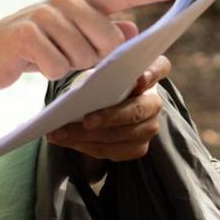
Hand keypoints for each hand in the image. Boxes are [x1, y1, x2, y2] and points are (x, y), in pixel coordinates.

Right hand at [0, 0, 180, 92]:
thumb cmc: (32, 48)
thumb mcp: (69, 37)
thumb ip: (100, 31)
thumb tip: (132, 30)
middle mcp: (66, 0)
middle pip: (109, 41)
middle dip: (97, 60)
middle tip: (72, 58)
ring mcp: (46, 14)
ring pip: (84, 57)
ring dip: (69, 67)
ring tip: (48, 58)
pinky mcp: (28, 33)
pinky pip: (59, 67)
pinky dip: (50, 74)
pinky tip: (34, 64)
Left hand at [47, 54, 170, 160]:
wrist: (108, 103)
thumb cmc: (104, 82)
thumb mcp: (102, 70)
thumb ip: (99, 72)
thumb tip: (82, 87)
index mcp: (151, 73)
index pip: (159, 69)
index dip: (151, 74)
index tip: (138, 79)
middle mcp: (155, 102)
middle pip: (137, 110)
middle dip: (110, 117)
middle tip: (86, 121)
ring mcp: (149, 127)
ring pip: (121, 135)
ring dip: (89, 136)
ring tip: (60, 133)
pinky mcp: (139, 147)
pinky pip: (114, 151)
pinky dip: (88, 147)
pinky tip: (67, 141)